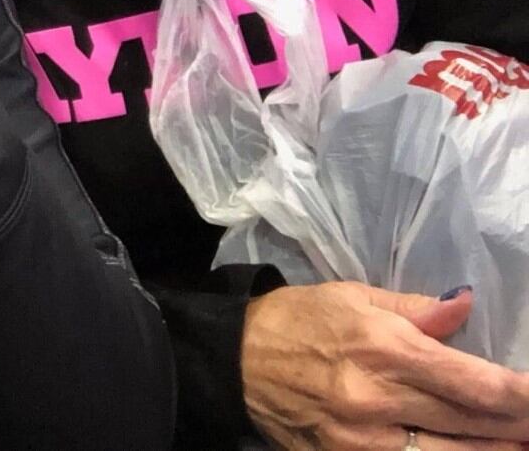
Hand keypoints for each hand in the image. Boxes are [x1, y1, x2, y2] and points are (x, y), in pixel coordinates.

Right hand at [243, 283, 528, 449]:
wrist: (233, 359)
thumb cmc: (298, 319)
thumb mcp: (353, 297)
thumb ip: (415, 309)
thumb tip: (466, 306)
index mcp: (383, 349)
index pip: (473, 383)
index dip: (522, 395)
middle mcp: (379, 400)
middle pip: (472, 425)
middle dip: (519, 426)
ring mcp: (363, 441)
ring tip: (521, 444)